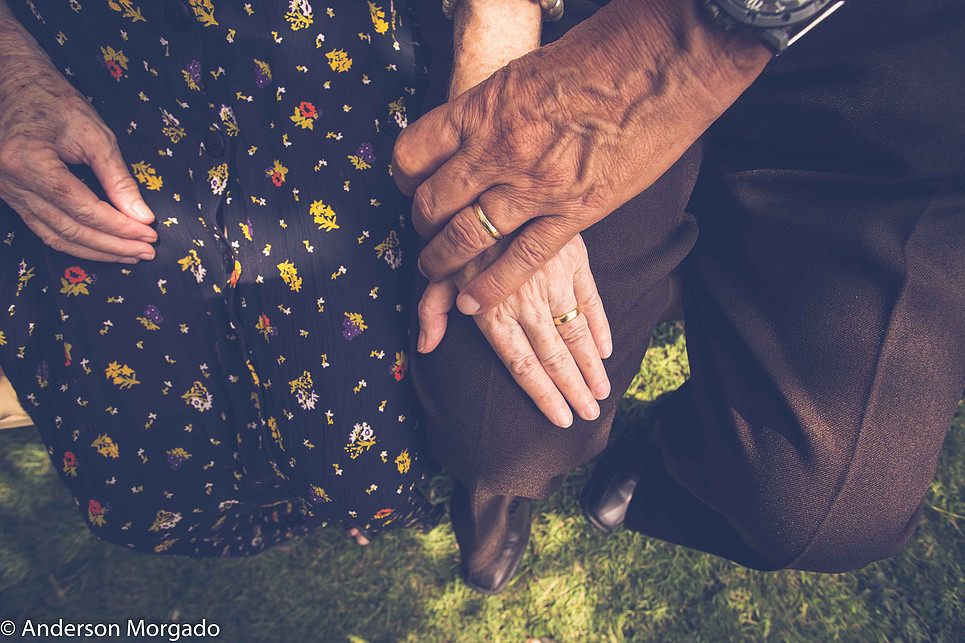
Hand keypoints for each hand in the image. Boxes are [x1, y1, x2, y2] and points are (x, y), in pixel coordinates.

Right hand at [0, 2, 155, 262]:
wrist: (15, 83)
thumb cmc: (55, 101)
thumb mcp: (94, 134)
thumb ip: (118, 178)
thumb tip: (142, 215)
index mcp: (29, 161)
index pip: (82, 208)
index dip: (119, 226)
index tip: (149, 234)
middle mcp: (12, 182)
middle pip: (70, 229)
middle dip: (113, 245)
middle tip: (147, 251)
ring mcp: (8, 192)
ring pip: (56, 236)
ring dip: (97, 250)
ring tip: (131, 254)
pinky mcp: (12, 197)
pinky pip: (45, 230)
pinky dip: (76, 242)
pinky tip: (103, 247)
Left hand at [394, 0, 769, 314]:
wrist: (666, 62)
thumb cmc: (602, 52)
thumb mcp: (528, 70)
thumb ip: (496, 106)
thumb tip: (478, 126)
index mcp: (482, 108)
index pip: (413, 152)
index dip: (403, 174)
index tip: (407, 183)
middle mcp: (497, 151)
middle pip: (433, 201)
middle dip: (420, 221)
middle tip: (422, 230)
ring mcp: (534, 187)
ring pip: (466, 237)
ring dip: (442, 259)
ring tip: (434, 270)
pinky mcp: (575, 213)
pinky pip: (520, 261)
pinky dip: (491, 287)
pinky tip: (474, 304)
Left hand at [418, 234, 611, 427]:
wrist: (496, 182)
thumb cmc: (459, 231)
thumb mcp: (438, 270)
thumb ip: (432, 309)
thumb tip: (427, 347)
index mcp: (493, 310)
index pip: (523, 365)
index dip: (544, 396)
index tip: (562, 419)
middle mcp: (526, 301)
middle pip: (555, 357)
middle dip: (574, 390)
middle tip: (591, 414)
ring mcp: (553, 280)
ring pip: (577, 333)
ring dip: (592, 366)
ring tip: (603, 392)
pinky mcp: (573, 258)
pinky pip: (591, 300)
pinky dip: (601, 326)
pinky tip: (607, 350)